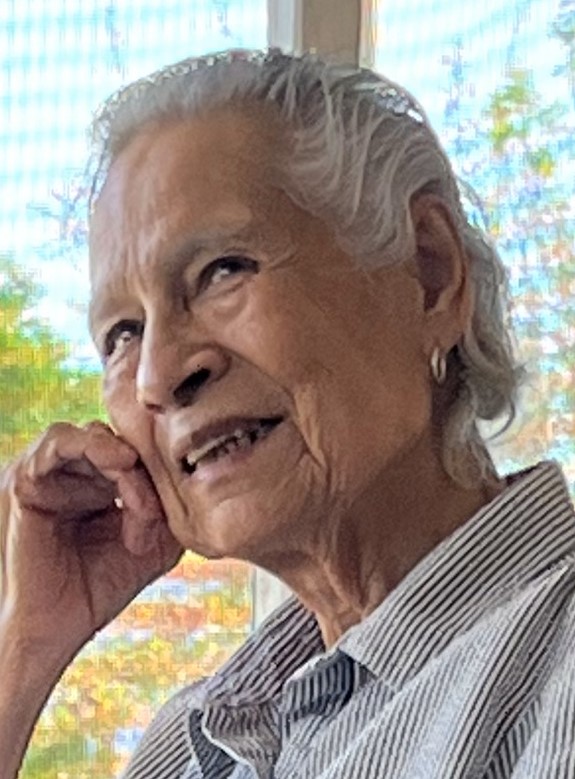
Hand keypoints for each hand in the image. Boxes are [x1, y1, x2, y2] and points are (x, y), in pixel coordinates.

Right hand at [0, 421, 182, 664]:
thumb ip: (175, 506)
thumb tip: (194, 476)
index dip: (161, 471)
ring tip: (132, 475)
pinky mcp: (27, 479)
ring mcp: (53, 474)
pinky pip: (58, 439)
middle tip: (151, 510)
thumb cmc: (102, 587)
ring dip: (120, 455)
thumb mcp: (158, 543)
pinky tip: (117, 463)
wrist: (58, 627)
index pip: (140, 451)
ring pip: (94, 434)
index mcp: (107, 485)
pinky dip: (90, 444)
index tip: (173, 509)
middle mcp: (79, 475)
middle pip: (120, 440)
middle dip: (142, 468)